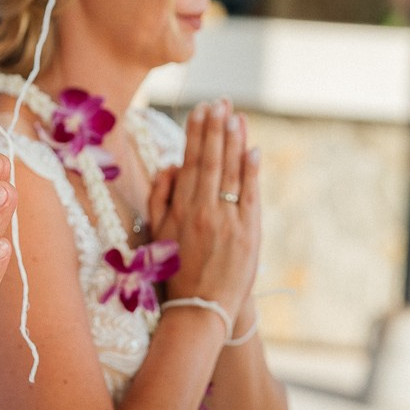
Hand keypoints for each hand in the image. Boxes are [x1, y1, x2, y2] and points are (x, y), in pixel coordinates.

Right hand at [150, 100, 261, 311]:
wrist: (201, 307)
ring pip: (232, 172)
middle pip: (211, 160)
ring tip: (236, 115)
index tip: (201, 109)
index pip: (190, 161)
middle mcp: (203, 211)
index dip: (196, 133)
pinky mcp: (248, 233)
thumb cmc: (176, 269)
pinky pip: (250, 194)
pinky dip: (252, 171)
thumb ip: (161, 196)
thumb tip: (170, 164)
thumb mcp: (157, 233)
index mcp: (179, 209)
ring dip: (234, 141)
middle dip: (216, 128)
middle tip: (220, 102)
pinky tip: (252, 149)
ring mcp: (227, 221)